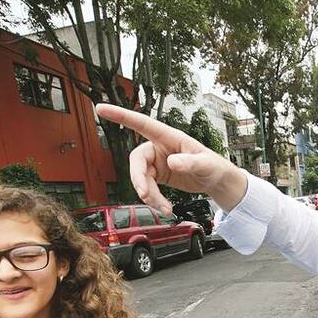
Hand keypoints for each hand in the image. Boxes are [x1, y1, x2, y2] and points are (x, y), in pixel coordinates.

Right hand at [94, 104, 245, 214]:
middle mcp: (159, 147)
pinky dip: (153, 199)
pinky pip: (148, 187)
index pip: (142, 123)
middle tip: (145, 195)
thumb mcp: (206, 164)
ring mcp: (157, 162)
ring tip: (165, 209)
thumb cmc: (214, 166)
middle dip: (138, 179)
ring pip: (141, 177)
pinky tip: (165, 209)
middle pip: (137, 160)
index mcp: (169, 137)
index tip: (100, 108)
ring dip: (149, 195)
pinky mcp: (158, 176)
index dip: (121, 115)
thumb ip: (190, 163)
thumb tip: (172, 163)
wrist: (217, 181)